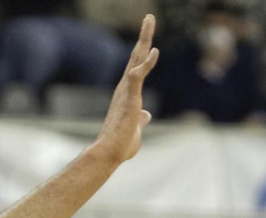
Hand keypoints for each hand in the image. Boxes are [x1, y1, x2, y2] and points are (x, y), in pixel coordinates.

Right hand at [92, 15, 158, 164]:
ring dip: (144, 38)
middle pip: (136, 55)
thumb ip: (141, 119)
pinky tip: (155, 51)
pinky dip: (147, 63)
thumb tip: (146, 115)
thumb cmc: (120, 145)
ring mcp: (127, 90)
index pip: (137, 67)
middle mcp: (125, 87)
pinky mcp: (130, 97)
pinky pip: (139, 75)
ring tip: (150, 19)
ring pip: (137, 58)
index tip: (148, 37)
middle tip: (149, 17)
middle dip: (144, 35)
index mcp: (128, 93)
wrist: (110, 153)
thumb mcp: (136, 128)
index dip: (143, 51)